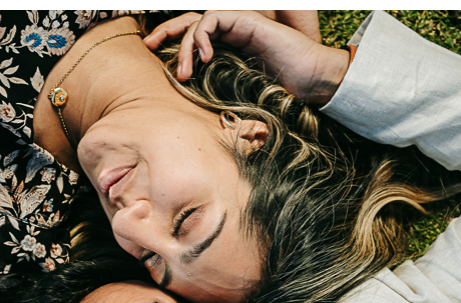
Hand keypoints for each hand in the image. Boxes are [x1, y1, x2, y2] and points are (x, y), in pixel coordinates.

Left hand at [144, 10, 347, 103]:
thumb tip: (198, 126)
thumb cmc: (285, 95)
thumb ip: (222, 100)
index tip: (157, 62)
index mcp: (229, 50)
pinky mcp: (245, 20)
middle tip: (149, 46)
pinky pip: (212, 18)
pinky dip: (202, 36)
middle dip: (166, 32)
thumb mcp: (243, 100)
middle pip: (189, 24)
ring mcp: (238, 25)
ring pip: (197, 22)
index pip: (195, 40)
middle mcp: (231, 34)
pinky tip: (204, 59)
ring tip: (184, 73)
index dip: (174, 47)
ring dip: (184, 45)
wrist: (311, 81)